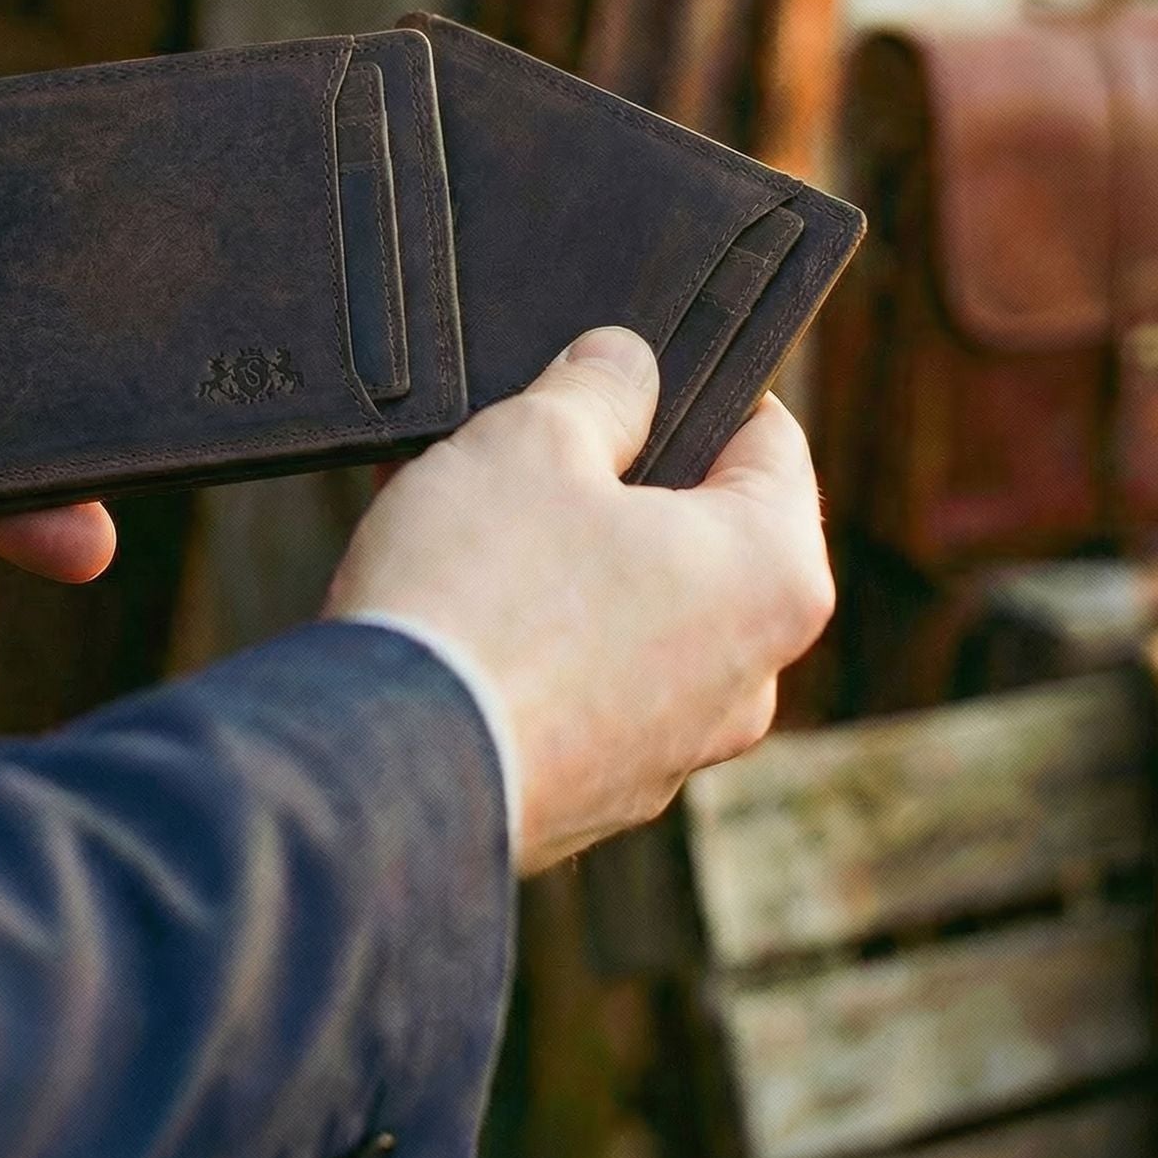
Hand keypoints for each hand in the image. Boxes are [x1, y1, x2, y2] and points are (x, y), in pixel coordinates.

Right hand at [326, 326, 832, 873]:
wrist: (385, 765)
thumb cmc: (481, 594)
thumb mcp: (534, 439)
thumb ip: (598, 386)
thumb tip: (627, 363)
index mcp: (771, 576)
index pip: (771, 443)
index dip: (696, 391)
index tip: (626, 375)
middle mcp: (748, 678)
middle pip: (696, 535)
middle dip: (611, 481)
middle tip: (523, 444)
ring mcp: (671, 750)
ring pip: (631, 612)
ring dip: (561, 557)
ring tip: (459, 515)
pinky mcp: (594, 794)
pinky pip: (578, 684)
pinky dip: (529, 636)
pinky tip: (448, 596)